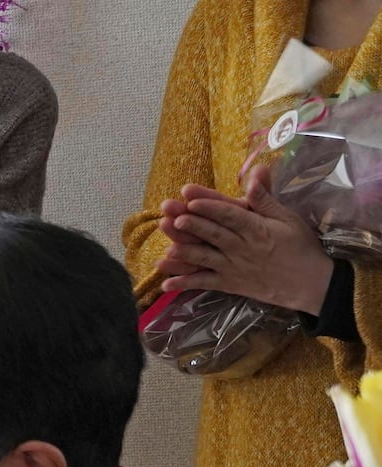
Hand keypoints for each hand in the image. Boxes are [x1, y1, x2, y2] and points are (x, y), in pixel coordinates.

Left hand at [158, 166, 333, 314]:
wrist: (310, 283)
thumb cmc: (300, 246)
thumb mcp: (287, 218)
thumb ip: (266, 199)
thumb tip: (255, 173)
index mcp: (257, 229)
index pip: (230, 215)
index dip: (209, 206)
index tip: (190, 197)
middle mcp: (242, 248)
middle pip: (213, 234)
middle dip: (190, 225)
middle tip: (170, 216)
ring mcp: (233, 268)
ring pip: (206, 258)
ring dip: (185, 253)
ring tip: (165, 248)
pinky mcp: (229, 284)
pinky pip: (205, 283)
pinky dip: (185, 284)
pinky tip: (165, 284)